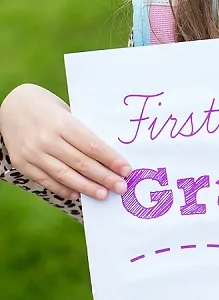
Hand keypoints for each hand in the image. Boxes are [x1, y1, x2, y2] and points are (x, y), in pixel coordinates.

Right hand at [0, 83, 130, 200]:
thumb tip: (106, 156)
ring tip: (103, 195)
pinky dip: (63, 188)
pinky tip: (77, 194)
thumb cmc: (47, 107)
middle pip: (81, 163)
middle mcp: (47, 139)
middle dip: (104, 177)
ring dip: (86, 187)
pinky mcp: (22, 164)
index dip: (111, 159)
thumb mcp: (66, 112)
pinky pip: (46, 180)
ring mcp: (33, 153)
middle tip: (121, 187)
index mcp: (62, 123)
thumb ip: (81, 132)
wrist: (12, 105)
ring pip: (65, 175)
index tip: (126, 170)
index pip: (92, 145)